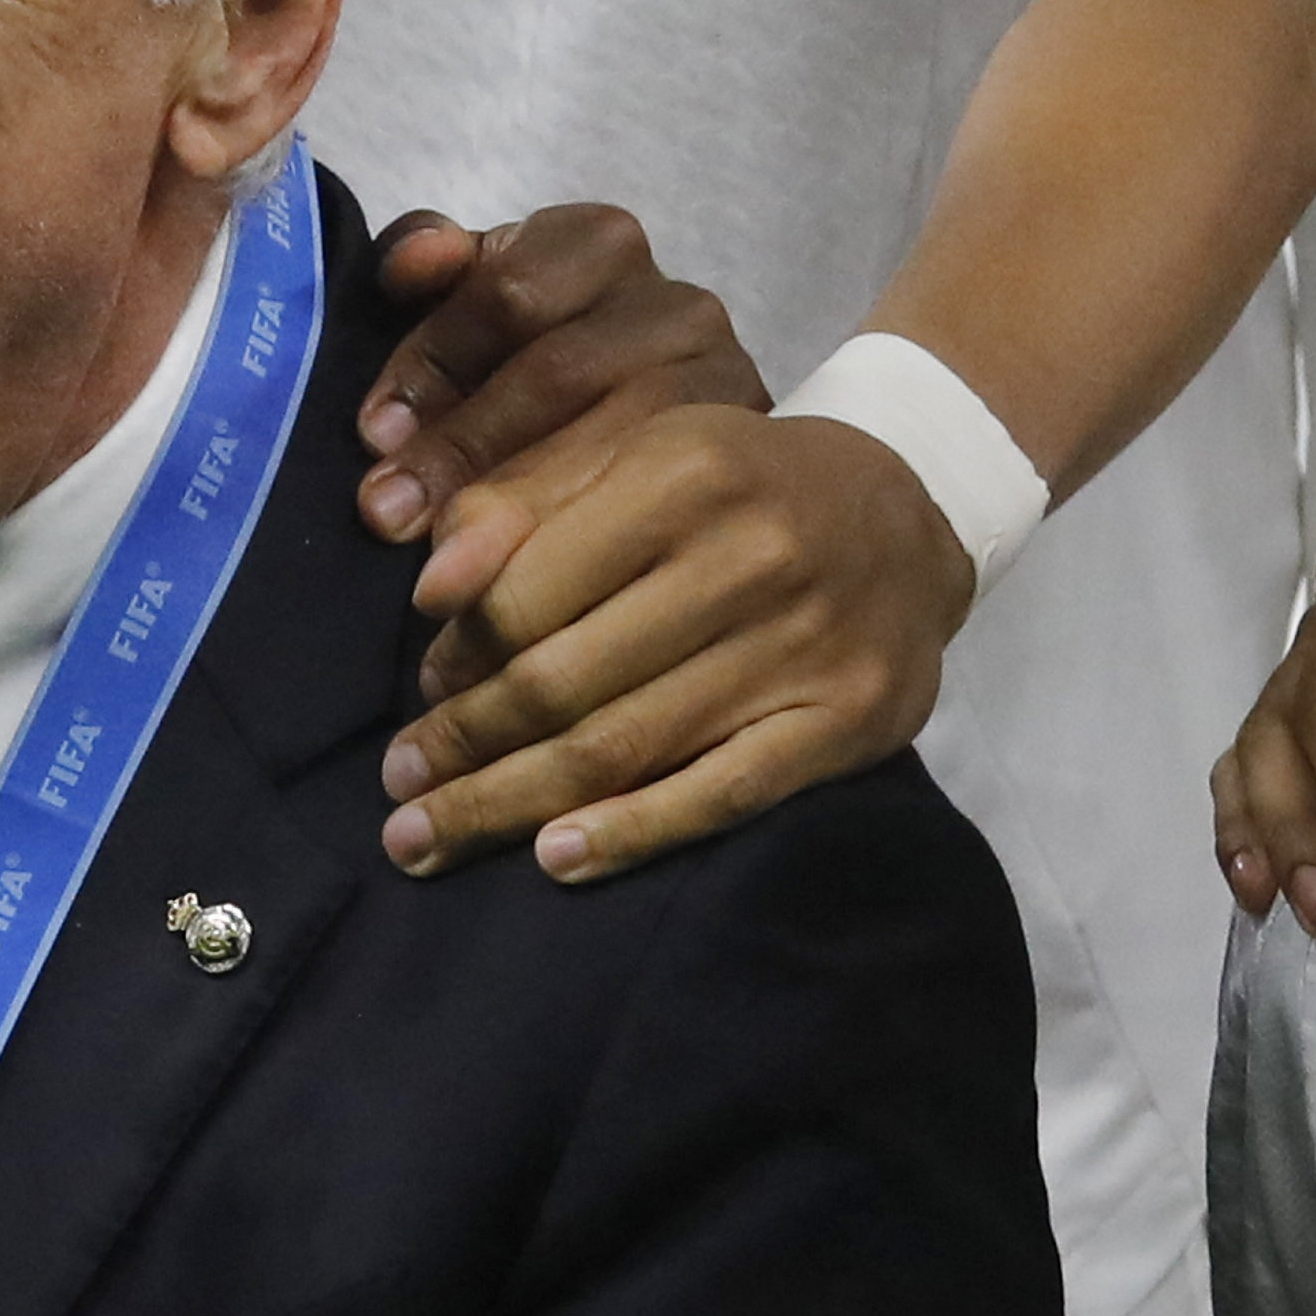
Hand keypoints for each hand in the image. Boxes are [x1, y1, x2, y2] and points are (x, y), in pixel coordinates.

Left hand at [349, 201, 768, 544]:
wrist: (678, 423)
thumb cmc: (536, 368)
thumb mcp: (478, 312)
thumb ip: (434, 269)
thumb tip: (408, 265)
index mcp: (601, 246)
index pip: (511, 291)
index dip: (434, 360)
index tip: (374, 432)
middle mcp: (677, 307)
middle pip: (562, 373)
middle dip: (463, 449)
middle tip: (388, 516)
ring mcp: (728, 384)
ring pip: (621, 449)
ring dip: (521, 512)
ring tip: (443, 570)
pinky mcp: (756, 462)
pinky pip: (669, 515)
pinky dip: (587, 560)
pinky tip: (527, 602)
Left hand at [360, 207, 977, 888]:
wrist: (914, 508)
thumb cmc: (745, 488)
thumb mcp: (646, 457)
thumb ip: (530, 509)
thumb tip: (432, 593)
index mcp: (686, 475)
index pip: (529, 592)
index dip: (459, 657)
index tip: (424, 694)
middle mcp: (749, 557)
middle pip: (564, 680)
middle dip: (464, 745)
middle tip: (401, 791)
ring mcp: (803, 646)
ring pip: (625, 746)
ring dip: (511, 803)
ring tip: (433, 837)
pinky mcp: (846, 720)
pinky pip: (718, 794)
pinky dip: (630, 832)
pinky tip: (554, 858)